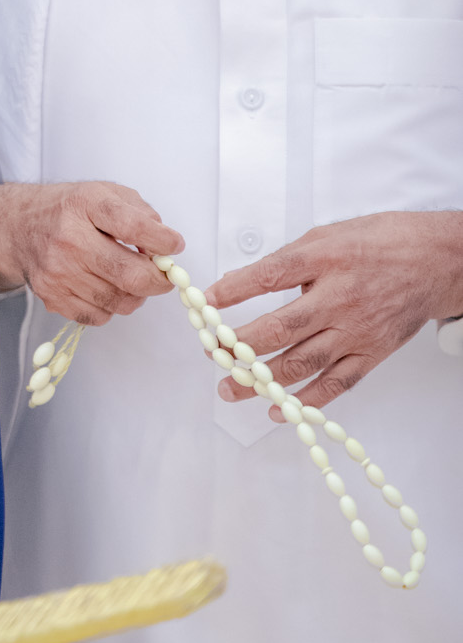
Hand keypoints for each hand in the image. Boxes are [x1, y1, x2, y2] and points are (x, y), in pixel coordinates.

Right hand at [0, 180, 182, 325]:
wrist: (19, 227)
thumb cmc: (68, 209)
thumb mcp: (105, 193)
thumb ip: (141, 214)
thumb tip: (166, 247)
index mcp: (85, 206)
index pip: (133, 226)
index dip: (163, 241)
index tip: (175, 245)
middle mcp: (69, 240)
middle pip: (129, 275)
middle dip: (158, 280)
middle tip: (164, 276)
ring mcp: (58, 272)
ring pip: (118, 301)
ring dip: (136, 295)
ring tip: (131, 279)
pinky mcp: (52, 297)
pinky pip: (99, 316)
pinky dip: (112, 306)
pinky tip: (106, 287)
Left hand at [208, 211, 462, 409]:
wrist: (436, 262)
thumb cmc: (382, 243)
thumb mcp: (329, 234)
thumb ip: (288, 259)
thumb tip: (242, 280)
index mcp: (326, 259)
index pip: (270, 276)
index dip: (234, 290)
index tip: (206, 302)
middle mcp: (340, 297)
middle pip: (281, 328)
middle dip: (238, 345)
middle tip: (211, 352)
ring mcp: (356, 330)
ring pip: (302, 362)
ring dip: (261, 380)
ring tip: (230, 388)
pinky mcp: (372, 353)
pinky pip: (336, 384)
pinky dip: (306, 401)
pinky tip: (279, 408)